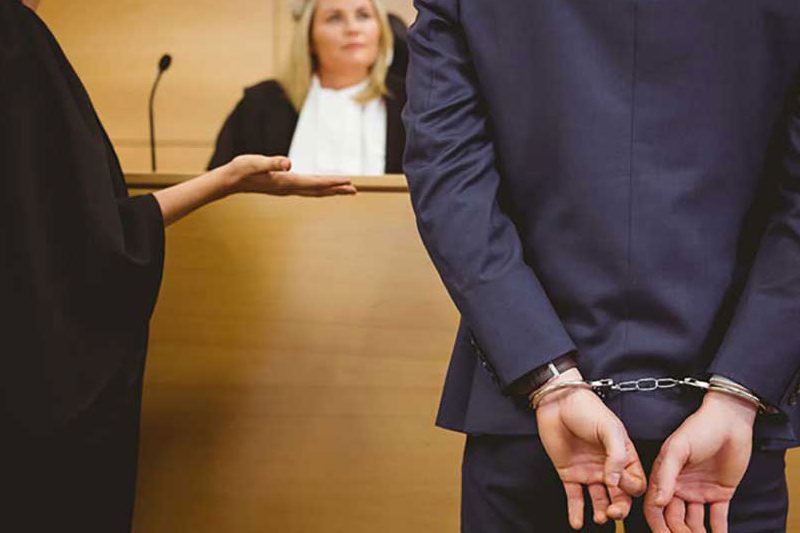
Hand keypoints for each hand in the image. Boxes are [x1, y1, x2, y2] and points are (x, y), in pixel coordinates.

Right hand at [225, 155, 356, 196]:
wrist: (230, 180)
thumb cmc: (242, 169)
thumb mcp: (256, 162)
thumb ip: (272, 162)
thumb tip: (287, 163)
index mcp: (287, 182)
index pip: (315, 183)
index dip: (333, 182)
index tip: (349, 181)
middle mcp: (289, 188)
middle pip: (319, 190)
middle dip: (337, 190)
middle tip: (355, 190)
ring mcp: (286, 188)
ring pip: (314, 191)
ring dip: (330, 190)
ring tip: (344, 189)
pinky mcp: (283, 186)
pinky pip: (306, 188)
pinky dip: (318, 188)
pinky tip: (321, 187)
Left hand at [536, 369, 646, 528]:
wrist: (558, 403)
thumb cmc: (588, 410)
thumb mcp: (610, 429)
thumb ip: (617, 455)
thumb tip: (614, 482)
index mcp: (624, 456)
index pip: (635, 482)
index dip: (631, 487)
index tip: (620, 481)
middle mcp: (609, 468)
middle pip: (621, 496)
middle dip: (620, 508)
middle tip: (614, 513)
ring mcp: (589, 472)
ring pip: (600, 501)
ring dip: (602, 513)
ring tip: (600, 518)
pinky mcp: (570, 474)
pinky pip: (575, 498)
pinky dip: (576, 512)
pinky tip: (578, 522)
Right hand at [644, 391, 756, 532]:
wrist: (730, 421)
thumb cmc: (699, 429)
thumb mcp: (677, 449)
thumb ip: (666, 475)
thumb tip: (657, 502)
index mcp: (665, 476)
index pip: (655, 506)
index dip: (657, 523)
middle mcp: (679, 486)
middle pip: (674, 518)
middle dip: (677, 532)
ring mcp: (699, 491)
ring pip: (694, 521)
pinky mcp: (720, 493)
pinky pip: (717, 517)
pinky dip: (717, 530)